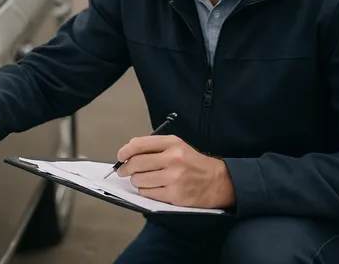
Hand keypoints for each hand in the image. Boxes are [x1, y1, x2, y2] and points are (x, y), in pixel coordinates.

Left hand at [116, 135, 235, 208]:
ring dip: (136, 181)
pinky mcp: (174, 195)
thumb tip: (129, 152)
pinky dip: (145, 191)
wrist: (217, 181)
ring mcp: (173, 178)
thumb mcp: (178, 146)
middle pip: (136, 163)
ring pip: (139, 180)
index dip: (125, 151)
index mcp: (173, 143)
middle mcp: (173, 159)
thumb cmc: (195, 163)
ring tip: (142, 179)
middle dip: (125, 169)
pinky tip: (152, 187)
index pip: (139, 144)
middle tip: (124, 171)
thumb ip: (155, 147)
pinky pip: (148, 193)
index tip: (121, 156)